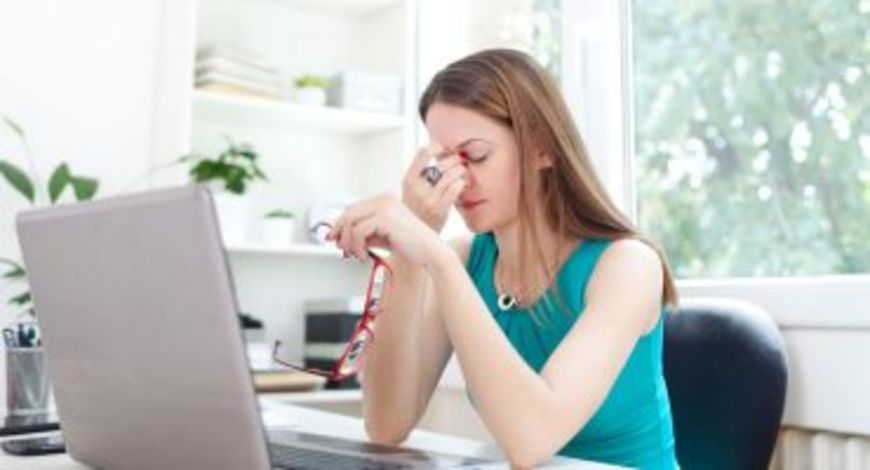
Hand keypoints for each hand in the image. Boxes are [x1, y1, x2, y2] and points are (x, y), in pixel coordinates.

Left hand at [326, 194, 451, 267]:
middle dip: (340, 232)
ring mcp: (384, 206)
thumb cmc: (412, 246)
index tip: (334, 237)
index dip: (340, 224)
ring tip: (356, 254)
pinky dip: (357, 246)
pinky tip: (364, 255)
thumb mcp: (382, 236)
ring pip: (350, 221)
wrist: (431, 252)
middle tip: (341, 248)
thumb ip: (365, 233)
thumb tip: (341, 236)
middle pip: (349, 212)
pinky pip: (358, 231)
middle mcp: (384, 199)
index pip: (354, 208)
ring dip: (349, 242)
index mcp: (385, 200)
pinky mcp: (384, 217)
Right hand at [402, 145, 467, 231]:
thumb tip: (435, 147)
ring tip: (463, 170)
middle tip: (460, 159)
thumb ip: (420, 172)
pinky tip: (462, 183)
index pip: (423, 154)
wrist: (416, 234)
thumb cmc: (417, 209)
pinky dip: (461, 183)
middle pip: (441, 164)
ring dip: (460, 170)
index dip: (436, 147)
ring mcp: (428, 199)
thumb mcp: (411, 189)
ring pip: (450, 176)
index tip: (443, 148)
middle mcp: (417, 188)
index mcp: (408, 180)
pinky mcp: (440, 209)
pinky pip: (455, 189)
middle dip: (454, 159)